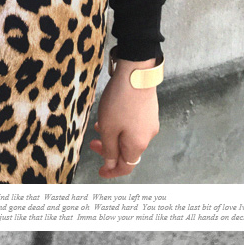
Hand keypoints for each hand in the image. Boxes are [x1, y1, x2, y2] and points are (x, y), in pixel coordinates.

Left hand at [88, 55, 161, 178]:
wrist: (136, 72)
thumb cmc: (120, 101)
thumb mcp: (108, 129)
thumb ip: (109, 150)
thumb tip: (111, 165)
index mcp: (138, 145)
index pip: (126, 166)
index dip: (112, 171)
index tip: (100, 171)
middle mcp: (148, 136)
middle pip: (127, 152)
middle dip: (109, 151)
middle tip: (93, 144)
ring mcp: (150, 122)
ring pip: (129, 137)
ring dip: (114, 136)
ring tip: (99, 126)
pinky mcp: (149, 110)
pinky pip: (134, 126)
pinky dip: (121, 126)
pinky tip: (110, 116)